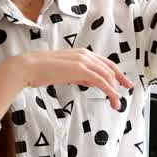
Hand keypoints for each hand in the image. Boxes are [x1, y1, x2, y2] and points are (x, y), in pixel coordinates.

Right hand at [0, 49, 133, 116]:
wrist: (28, 67)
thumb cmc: (41, 70)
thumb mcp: (65, 72)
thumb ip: (79, 75)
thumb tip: (90, 81)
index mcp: (81, 53)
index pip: (104, 62)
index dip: (116, 72)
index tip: (122, 81)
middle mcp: (85, 55)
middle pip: (110, 67)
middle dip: (120, 80)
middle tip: (128, 89)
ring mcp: (84, 61)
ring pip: (108, 75)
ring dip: (115, 90)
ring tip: (118, 103)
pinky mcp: (81, 70)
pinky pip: (101, 81)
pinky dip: (110, 91)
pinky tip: (114, 99)